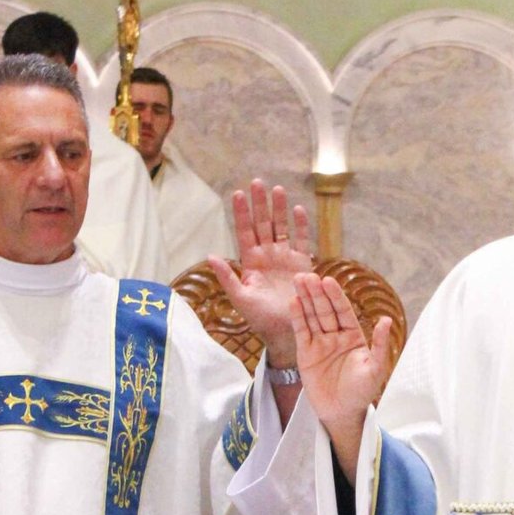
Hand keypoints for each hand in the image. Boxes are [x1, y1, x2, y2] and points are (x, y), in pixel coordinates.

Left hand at [208, 181, 314, 367]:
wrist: (286, 331)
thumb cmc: (260, 319)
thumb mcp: (240, 298)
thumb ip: (227, 277)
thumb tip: (210, 255)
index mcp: (250, 262)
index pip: (244, 232)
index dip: (241, 213)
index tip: (237, 194)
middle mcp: (267, 256)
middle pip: (263, 224)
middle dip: (260, 203)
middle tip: (257, 182)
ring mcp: (285, 258)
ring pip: (281, 227)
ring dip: (279, 209)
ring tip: (277, 189)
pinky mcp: (302, 264)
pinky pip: (302, 240)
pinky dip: (301, 225)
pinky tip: (298, 210)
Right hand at [291, 272, 392, 479]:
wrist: (342, 413)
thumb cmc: (362, 392)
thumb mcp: (375, 369)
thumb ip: (379, 345)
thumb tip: (386, 320)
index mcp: (354, 336)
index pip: (344, 311)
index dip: (336, 296)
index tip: (328, 281)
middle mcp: (336, 336)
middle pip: (325, 310)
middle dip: (317, 293)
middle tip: (307, 275)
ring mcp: (320, 343)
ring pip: (311, 316)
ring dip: (305, 298)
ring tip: (298, 280)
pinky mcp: (305, 353)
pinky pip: (301, 332)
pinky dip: (297, 317)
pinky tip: (293, 302)